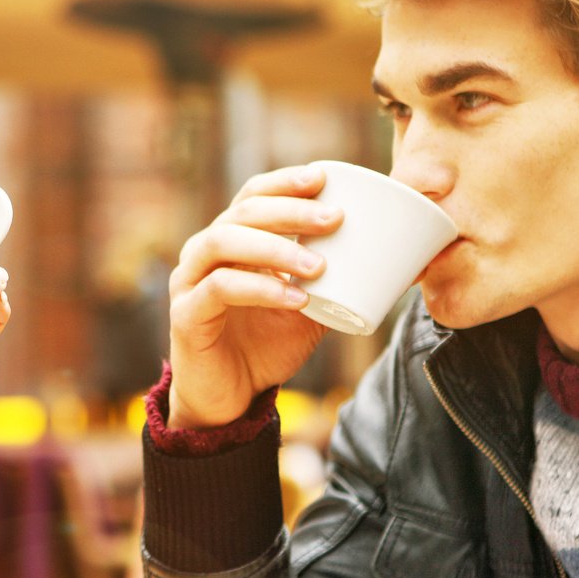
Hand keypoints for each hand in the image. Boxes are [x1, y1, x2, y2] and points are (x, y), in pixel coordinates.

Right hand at [166, 165, 339, 428]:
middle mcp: (204, 253)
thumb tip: (392, 260)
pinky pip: (220, 289)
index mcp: (231, 241)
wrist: (230, 400)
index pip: (253, 195)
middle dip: (290, 211)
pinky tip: (296, 299)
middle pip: (242, 213)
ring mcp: (189, 282)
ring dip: (275, 247)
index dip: (285, 182)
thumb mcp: (308, 308)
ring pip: (223, 243)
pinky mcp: (186, 315)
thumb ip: (333, 282)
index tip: (323, 178)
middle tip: (334, 218)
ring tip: (318, 265)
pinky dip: (261, 289)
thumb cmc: (265, 347)